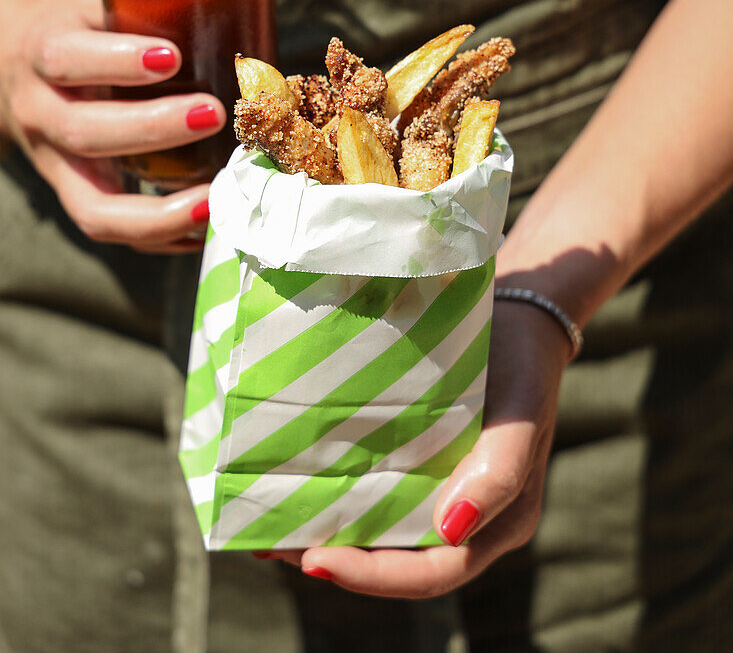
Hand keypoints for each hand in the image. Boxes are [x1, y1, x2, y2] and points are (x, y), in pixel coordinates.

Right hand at [0, 0, 226, 252]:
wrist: (16, 66)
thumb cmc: (83, 31)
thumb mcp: (98, 5)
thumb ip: (147, 5)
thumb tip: (239, 5)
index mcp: (44, 52)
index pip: (68, 59)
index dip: (118, 60)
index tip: (173, 56)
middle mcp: (40, 112)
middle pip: (83, 132)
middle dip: (152, 128)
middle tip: (215, 114)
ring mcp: (54, 163)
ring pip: (91, 203)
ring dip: (158, 209)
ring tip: (214, 199)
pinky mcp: (73, 195)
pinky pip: (109, 229)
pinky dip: (158, 236)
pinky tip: (205, 226)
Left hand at [265, 292, 569, 596]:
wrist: (520, 315)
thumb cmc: (522, 364)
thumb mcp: (521, 413)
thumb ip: (499, 473)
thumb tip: (449, 530)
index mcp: (498, 521)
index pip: (431, 572)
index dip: (373, 576)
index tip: (316, 561)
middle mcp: (466, 519)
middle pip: (397, 562)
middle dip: (335, 560)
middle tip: (271, 545)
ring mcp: (439, 490)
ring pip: (381, 532)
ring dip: (326, 533)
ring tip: (267, 526)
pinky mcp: (418, 461)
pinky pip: (377, 492)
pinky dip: (336, 496)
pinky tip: (293, 484)